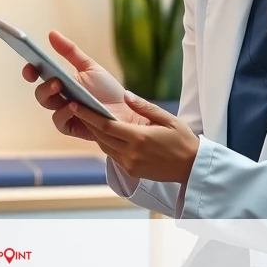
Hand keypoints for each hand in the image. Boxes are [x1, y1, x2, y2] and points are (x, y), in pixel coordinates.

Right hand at [21, 31, 150, 140]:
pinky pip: (60, 121)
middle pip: (41, 91)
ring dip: (51, 95)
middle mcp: (59, 97)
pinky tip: (74, 106)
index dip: (30, 71)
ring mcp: (64, 112)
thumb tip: (51, 33)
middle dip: (43, 85)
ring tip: (63, 88)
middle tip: (55, 80)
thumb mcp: (89, 67)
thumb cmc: (108, 91)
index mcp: (61, 81)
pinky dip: (64, 112)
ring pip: (47, 104)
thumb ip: (70, 51)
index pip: (39, 75)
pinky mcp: (71, 127)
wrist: (126, 112)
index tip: (30, 64)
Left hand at [67, 92, 199, 183]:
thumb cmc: (183, 140)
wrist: (192, 168)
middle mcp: (131, 153)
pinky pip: (113, 155)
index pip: (105, 125)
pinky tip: (105, 133)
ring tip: (87, 118)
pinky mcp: (132, 171)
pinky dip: (106, 143)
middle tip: (76, 107)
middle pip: (101, 136)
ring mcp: (131, 164)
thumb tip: (126, 95)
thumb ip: (144, 107)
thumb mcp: (168, 119)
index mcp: (139, 138)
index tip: (75, 104)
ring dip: (95, 133)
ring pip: (105, 146)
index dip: (88, 115)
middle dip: (87, 122)